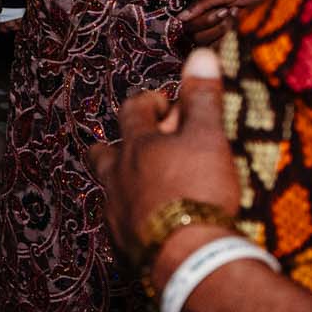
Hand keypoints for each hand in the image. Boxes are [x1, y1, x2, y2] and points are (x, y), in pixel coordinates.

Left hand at [86, 49, 240, 285]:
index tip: (165, 103)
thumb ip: (203, 98)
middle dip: (117, 145)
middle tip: (141, 146)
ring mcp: (114, 214)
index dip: (148, 102)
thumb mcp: (208, 137)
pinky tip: (151, 228)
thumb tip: (200, 53)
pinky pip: (121, 227)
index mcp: (136, 147)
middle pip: (103, 154)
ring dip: (125, 184)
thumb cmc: (197, 190)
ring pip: (109, 191)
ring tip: (146, 187)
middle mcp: (116, 178)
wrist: (187, 258)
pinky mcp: (122, 248)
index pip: (132, 111)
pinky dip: (134, 221)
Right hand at [180, 0, 266, 49]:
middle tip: (232, 12)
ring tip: (238, 20)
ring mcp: (216, 35)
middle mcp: (205, 23)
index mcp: (201, 9)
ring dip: (223, 33)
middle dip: (215, 25)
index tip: (223, 10)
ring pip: (206, 45)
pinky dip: (228, 43)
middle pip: (195, 37)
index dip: (203, 21)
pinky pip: (218, 51)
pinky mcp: (228, 44)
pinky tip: (240, 33)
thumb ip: (201, 3)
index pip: (188, 25)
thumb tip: (179, 18)